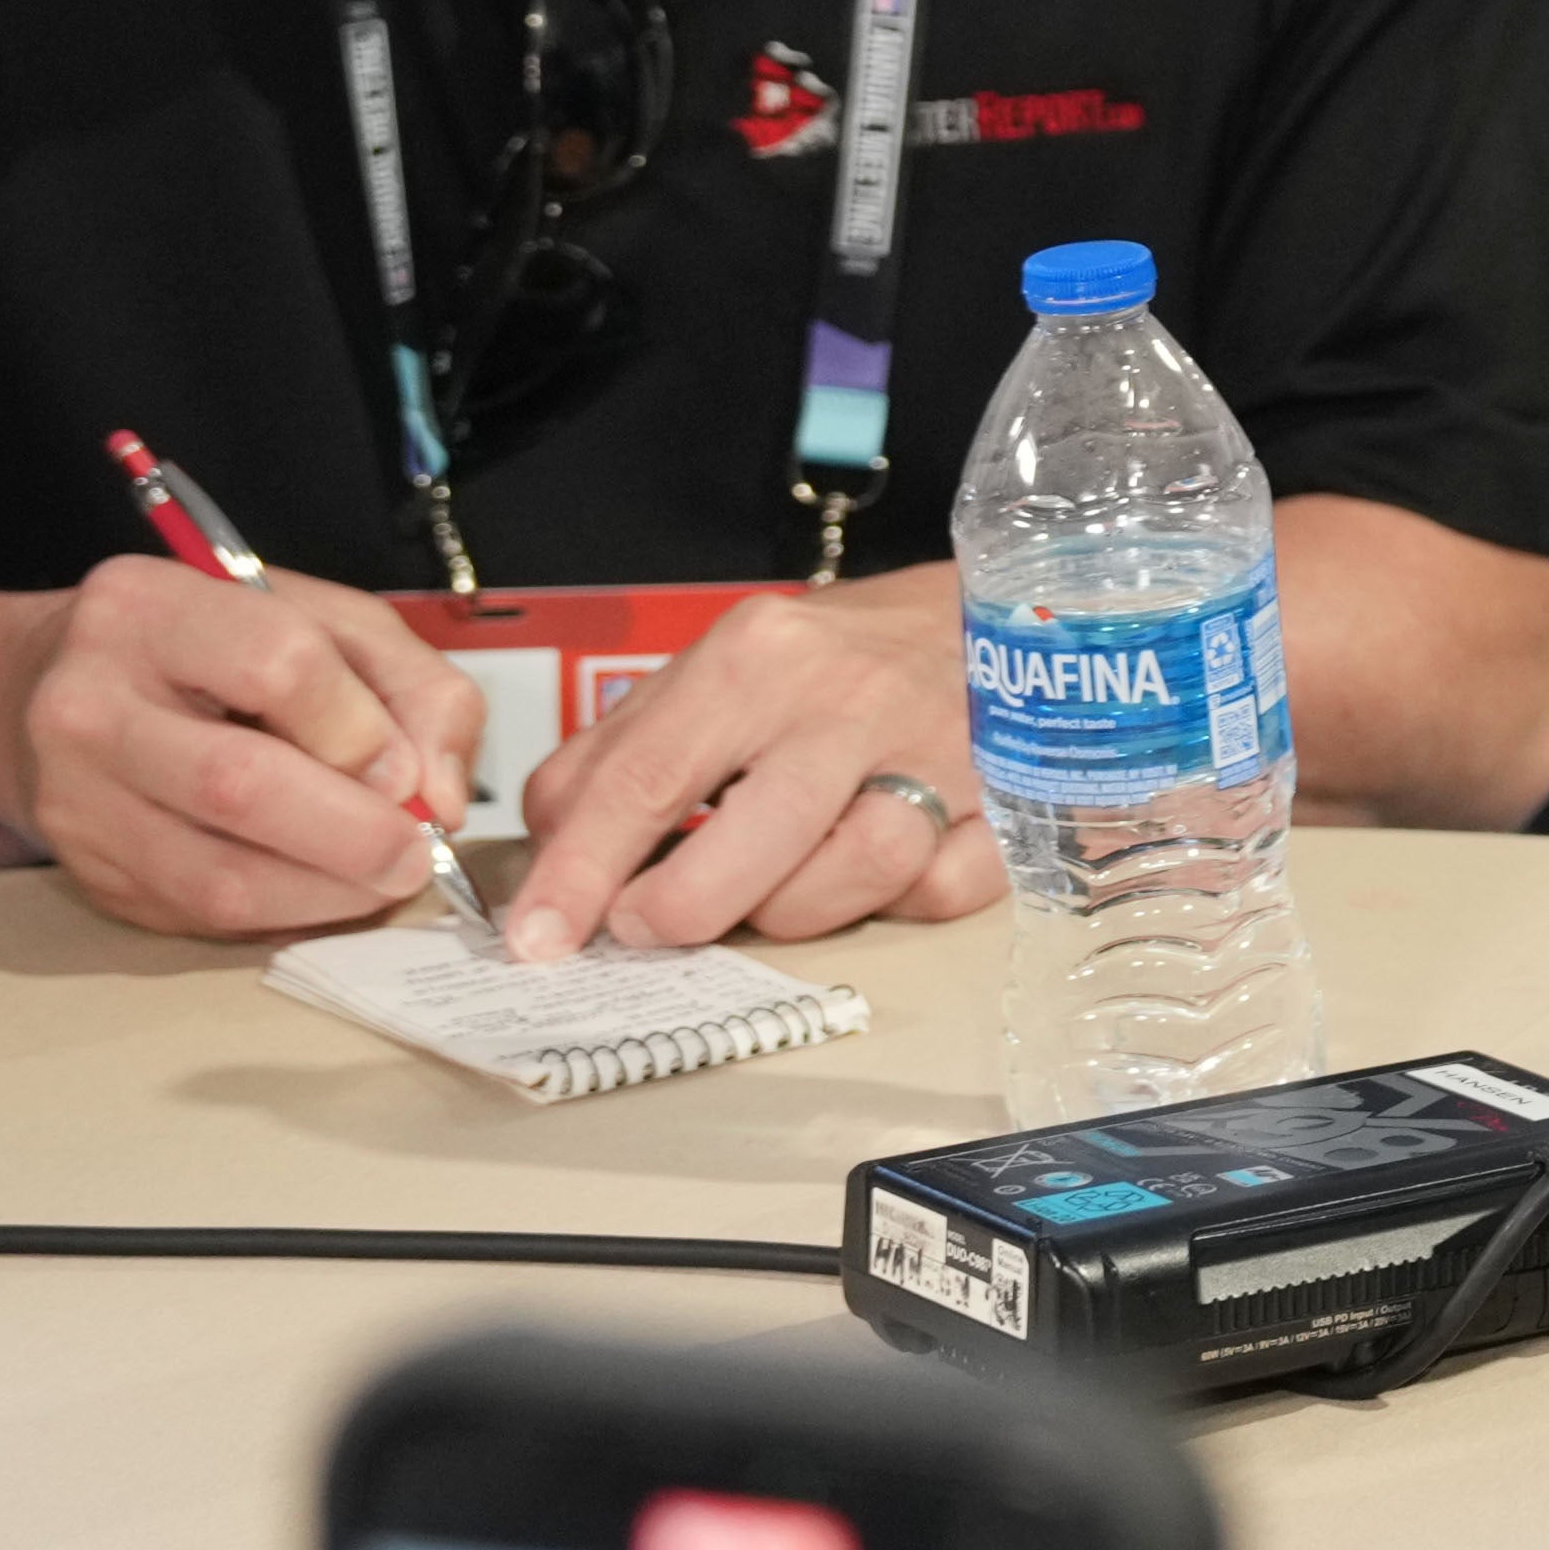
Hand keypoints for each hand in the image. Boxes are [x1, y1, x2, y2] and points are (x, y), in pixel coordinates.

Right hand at [0, 552, 481, 942]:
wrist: (50, 694)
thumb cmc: (212, 651)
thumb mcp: (324, 621)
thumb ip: (411, 686)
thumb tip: (440, 794)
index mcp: (149, 608)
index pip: (277, 666)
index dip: (362, 730)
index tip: (406, 769)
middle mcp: (89, 703)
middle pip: (238, 785)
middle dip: (354, 834)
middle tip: (415, 852)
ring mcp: (75, 799)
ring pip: (218, 879)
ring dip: (328, 894)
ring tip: (381, 878)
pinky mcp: (90, 873)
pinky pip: (204, 919)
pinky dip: (286, 915)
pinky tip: (320, 889)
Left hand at [503, 570, 1005, 956]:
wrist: (1004, 610)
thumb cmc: (845, 659)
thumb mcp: (725, 669)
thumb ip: (627, 749)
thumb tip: (552, 846)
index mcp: (759, 656)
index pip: (644, 779)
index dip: (578, 873)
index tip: (537, 938)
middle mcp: (849, 699)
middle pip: (741, 849)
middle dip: (677, 914)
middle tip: (650, 928)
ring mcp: (939, 751)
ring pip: (848, 880)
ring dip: (794, 910)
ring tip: (777, 887)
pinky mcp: (1010, 800)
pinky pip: (937, 894)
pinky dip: (901, 901)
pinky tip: (885, 871)